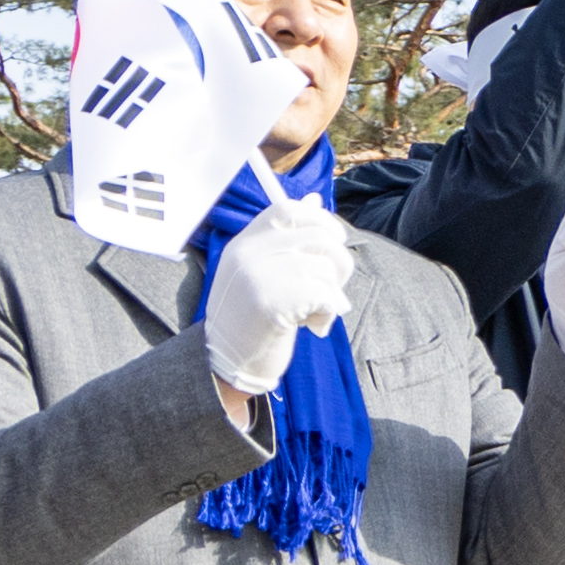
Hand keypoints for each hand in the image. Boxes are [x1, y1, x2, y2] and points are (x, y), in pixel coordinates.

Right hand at [202, 195, 354, 403]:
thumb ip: (287, 240)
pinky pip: (325, 295)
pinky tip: (314, 327)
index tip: (335, 238)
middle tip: (332, 288)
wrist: (225, 364)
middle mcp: (248, 254)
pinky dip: (329, 314)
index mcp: (244, 243)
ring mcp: (258, 275)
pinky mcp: (272, 302)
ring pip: (326, 267)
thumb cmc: (251, 319)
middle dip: (338, 262)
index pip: (288, 209)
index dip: (320, 219)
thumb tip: (317, 200)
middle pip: (319, 236)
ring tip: (313, 314)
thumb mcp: (262, 272)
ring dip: (332, 295)